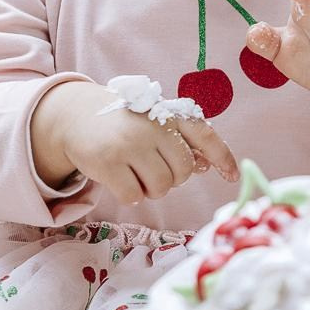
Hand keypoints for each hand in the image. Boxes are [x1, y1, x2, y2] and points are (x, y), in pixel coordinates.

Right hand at [51, 86, 238, 205]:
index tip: (233, 176)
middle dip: (173, 179)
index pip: (205, 135)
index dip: (223, 157)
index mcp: (169, 114)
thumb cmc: (125, 125)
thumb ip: (181, 143)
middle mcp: (153, 125)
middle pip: (183, 171)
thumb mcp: (155, 124)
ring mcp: (130, 143)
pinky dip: (129, 195)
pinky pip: (133, 196)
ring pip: (161, 186)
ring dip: (151, 189)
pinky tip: (119, 178)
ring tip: (135, 173)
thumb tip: (208, 166)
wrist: (77, 115)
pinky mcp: (108, 161)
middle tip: (152, 169)